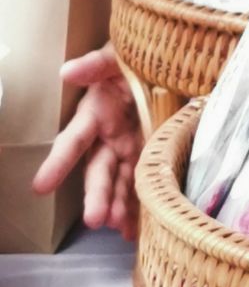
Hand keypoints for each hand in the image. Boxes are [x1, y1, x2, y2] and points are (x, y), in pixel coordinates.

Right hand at [31, 47, 143, 238]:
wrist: (171, 61)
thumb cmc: (136, 56)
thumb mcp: (119, 55)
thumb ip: (96, 63)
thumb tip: (66, 71)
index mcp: (96, 113)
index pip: (74, 140)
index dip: (58, 162)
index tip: (40, 187)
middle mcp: (109, 137)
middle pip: (98, 171)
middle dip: (96, 195)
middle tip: (94, 220)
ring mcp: (130, 149)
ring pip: (120, 183)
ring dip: (118, 207)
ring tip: (119, 227)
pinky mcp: (152, 155)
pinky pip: (143, 184)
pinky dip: (139, 208)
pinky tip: (135, 231)